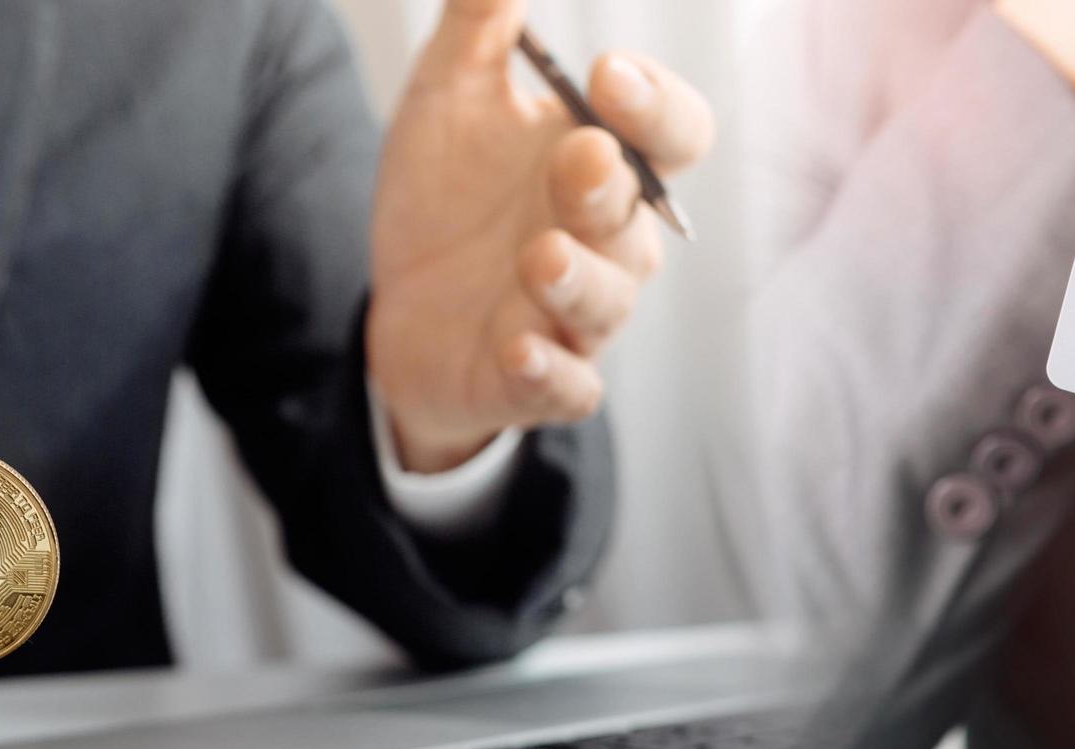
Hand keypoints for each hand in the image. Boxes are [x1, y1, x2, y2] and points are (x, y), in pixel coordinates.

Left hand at [367, 0, 712, 472]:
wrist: (400, 307)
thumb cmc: (449, 197)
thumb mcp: (447, 100)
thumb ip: (478, 30)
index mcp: (604, 162)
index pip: (673, 133)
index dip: (657, 107)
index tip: (610, 72)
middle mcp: (607, 240)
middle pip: (639, 217)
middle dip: (609, 187)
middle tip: (577, 156)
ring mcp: (575, 315)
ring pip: (607, 302)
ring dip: (579, 280)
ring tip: (537, 256)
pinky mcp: (537, 380)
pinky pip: (566, 387)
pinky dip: (548, 371)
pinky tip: (516, 346)